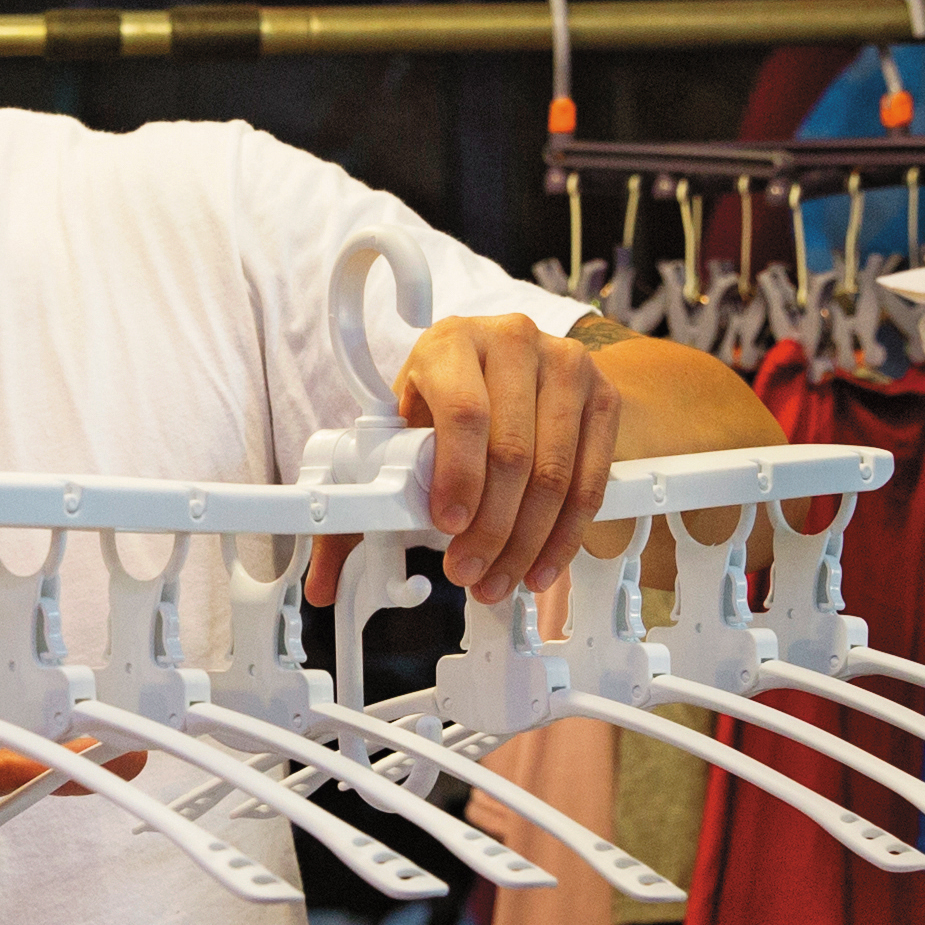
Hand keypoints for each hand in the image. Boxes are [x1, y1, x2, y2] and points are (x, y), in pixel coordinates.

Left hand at [384, 310, 627, 609]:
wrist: (504, 368)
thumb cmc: (441, 407)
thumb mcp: (399, 438)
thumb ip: (360, 505)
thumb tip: (320, 583)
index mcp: (451, 343)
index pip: (465, 413)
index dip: (459, 476)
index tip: (447, 527)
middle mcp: (514, 341)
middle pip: (512, 452)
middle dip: (490, 528)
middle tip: (469, 573)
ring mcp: (567, 365)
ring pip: (555, 473)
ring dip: (528, 541)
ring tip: (501, 580)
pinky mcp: (603, 396)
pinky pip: (591, 478)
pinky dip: (566, 534)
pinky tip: (541, 564)